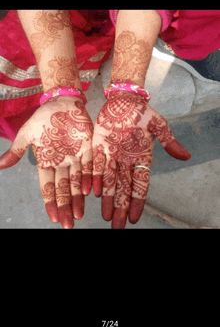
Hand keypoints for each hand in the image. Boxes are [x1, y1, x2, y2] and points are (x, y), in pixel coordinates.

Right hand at [0, 96, 93, 228]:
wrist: (61, 102)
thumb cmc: (43, 118)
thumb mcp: (27, 134)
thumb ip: (16, 151)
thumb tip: (0, 166)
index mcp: (47, 163)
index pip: (48, 187)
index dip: (51, 202)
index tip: (53, 218)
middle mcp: (62, 164)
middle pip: (64, 189)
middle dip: (65, 206)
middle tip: (68, 224)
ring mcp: (76, 157)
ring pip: (77, 181)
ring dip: (78, 198)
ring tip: (79, 214)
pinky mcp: (88, 148)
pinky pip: (89, 165)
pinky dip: (89, 178)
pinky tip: (89, 191)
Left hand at [92, 91, 191, 228]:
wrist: (124, 100)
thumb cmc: (143, 114)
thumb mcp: (158, 125)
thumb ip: (169, 141)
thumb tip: (186, 156)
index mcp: (142, 159)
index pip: (140, 185)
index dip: (137, 202)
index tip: (134, 218)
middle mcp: (126, 162)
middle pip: (123, 189)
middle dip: (120, 208)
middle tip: (118, 227)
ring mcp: (112, 156)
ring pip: (109, 182)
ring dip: (107, 199)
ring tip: (106, 216)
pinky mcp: (99, 148)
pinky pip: (97, 166)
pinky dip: (96, 179)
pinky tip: (93, 193)